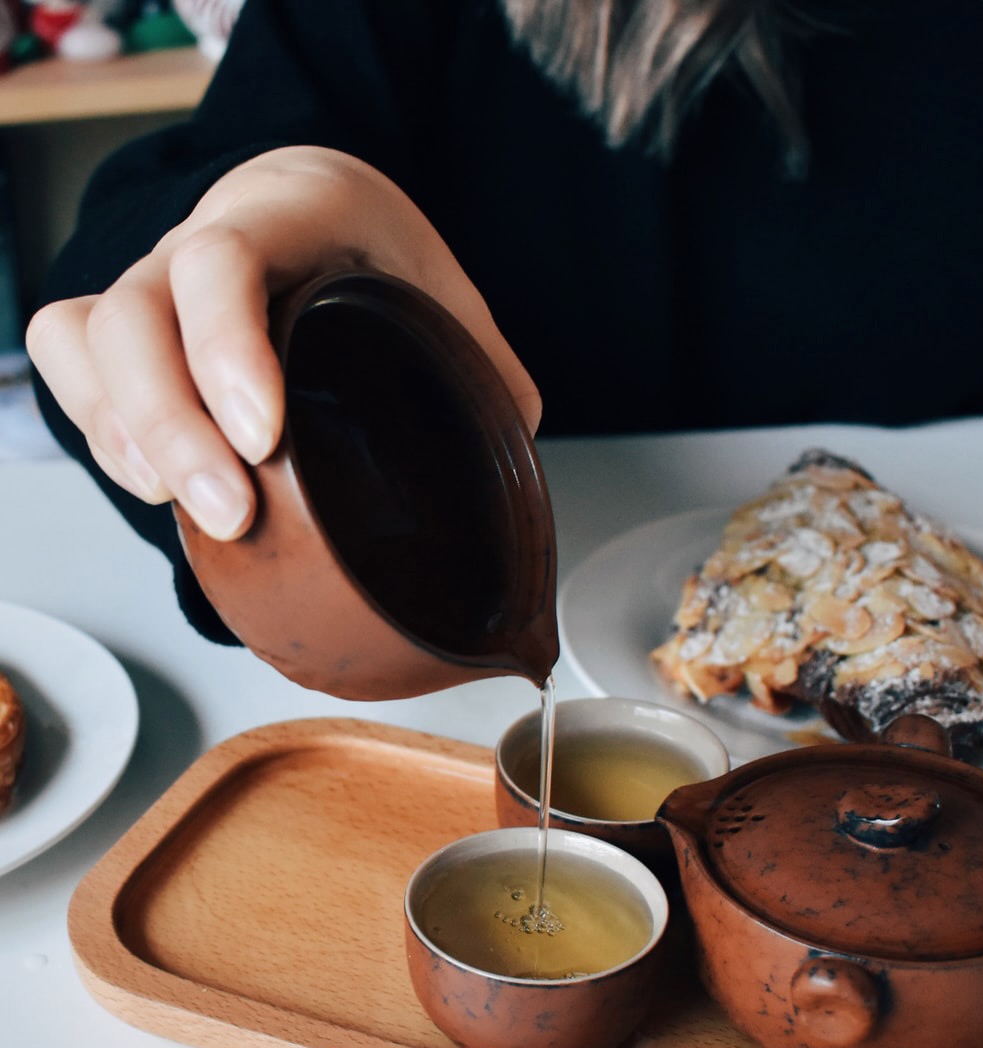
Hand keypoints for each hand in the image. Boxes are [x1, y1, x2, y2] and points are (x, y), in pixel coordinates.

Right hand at [26, 146, 540, 539]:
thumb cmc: (377, 248)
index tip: (265, 438)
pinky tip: (150, 482)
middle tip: (232, 513)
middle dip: (173, 427)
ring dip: (128, 437)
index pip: (221, 260)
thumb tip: (517, 449)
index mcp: (285, 214)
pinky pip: (70, 361)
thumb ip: (485, 365)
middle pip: (131, 316)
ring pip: (84, 340)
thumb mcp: (445, 289)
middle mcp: (196, 242)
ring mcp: (153, 283)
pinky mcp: (127, 328)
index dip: (227, 349)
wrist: (315, 204)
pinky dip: (96, 427)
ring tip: (185, 511)